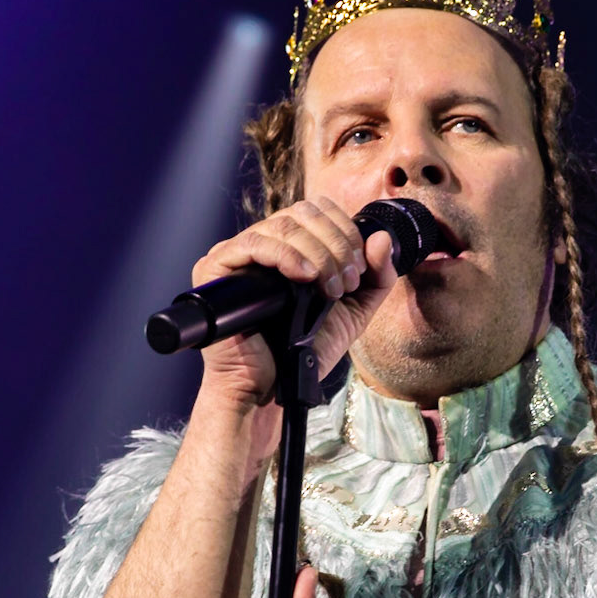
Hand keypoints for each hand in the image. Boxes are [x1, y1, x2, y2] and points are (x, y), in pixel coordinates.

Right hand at [193, 198, 397, 413]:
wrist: (271, 388)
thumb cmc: (303, 351)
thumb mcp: (354, 312)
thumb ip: (376, 277)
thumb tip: (381, 237)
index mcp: (290, 245)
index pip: (318, 209)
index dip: (345, 230)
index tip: (358, 270)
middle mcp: (262, 242)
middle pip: (303, 211)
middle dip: (336, 244)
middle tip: (347, 282)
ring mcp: (236, 252)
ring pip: (283, 224)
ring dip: (318, 253)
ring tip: (330, 289)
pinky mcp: (216, 266)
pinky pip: (254, 242)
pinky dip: (287, 256)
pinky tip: (305, 278)